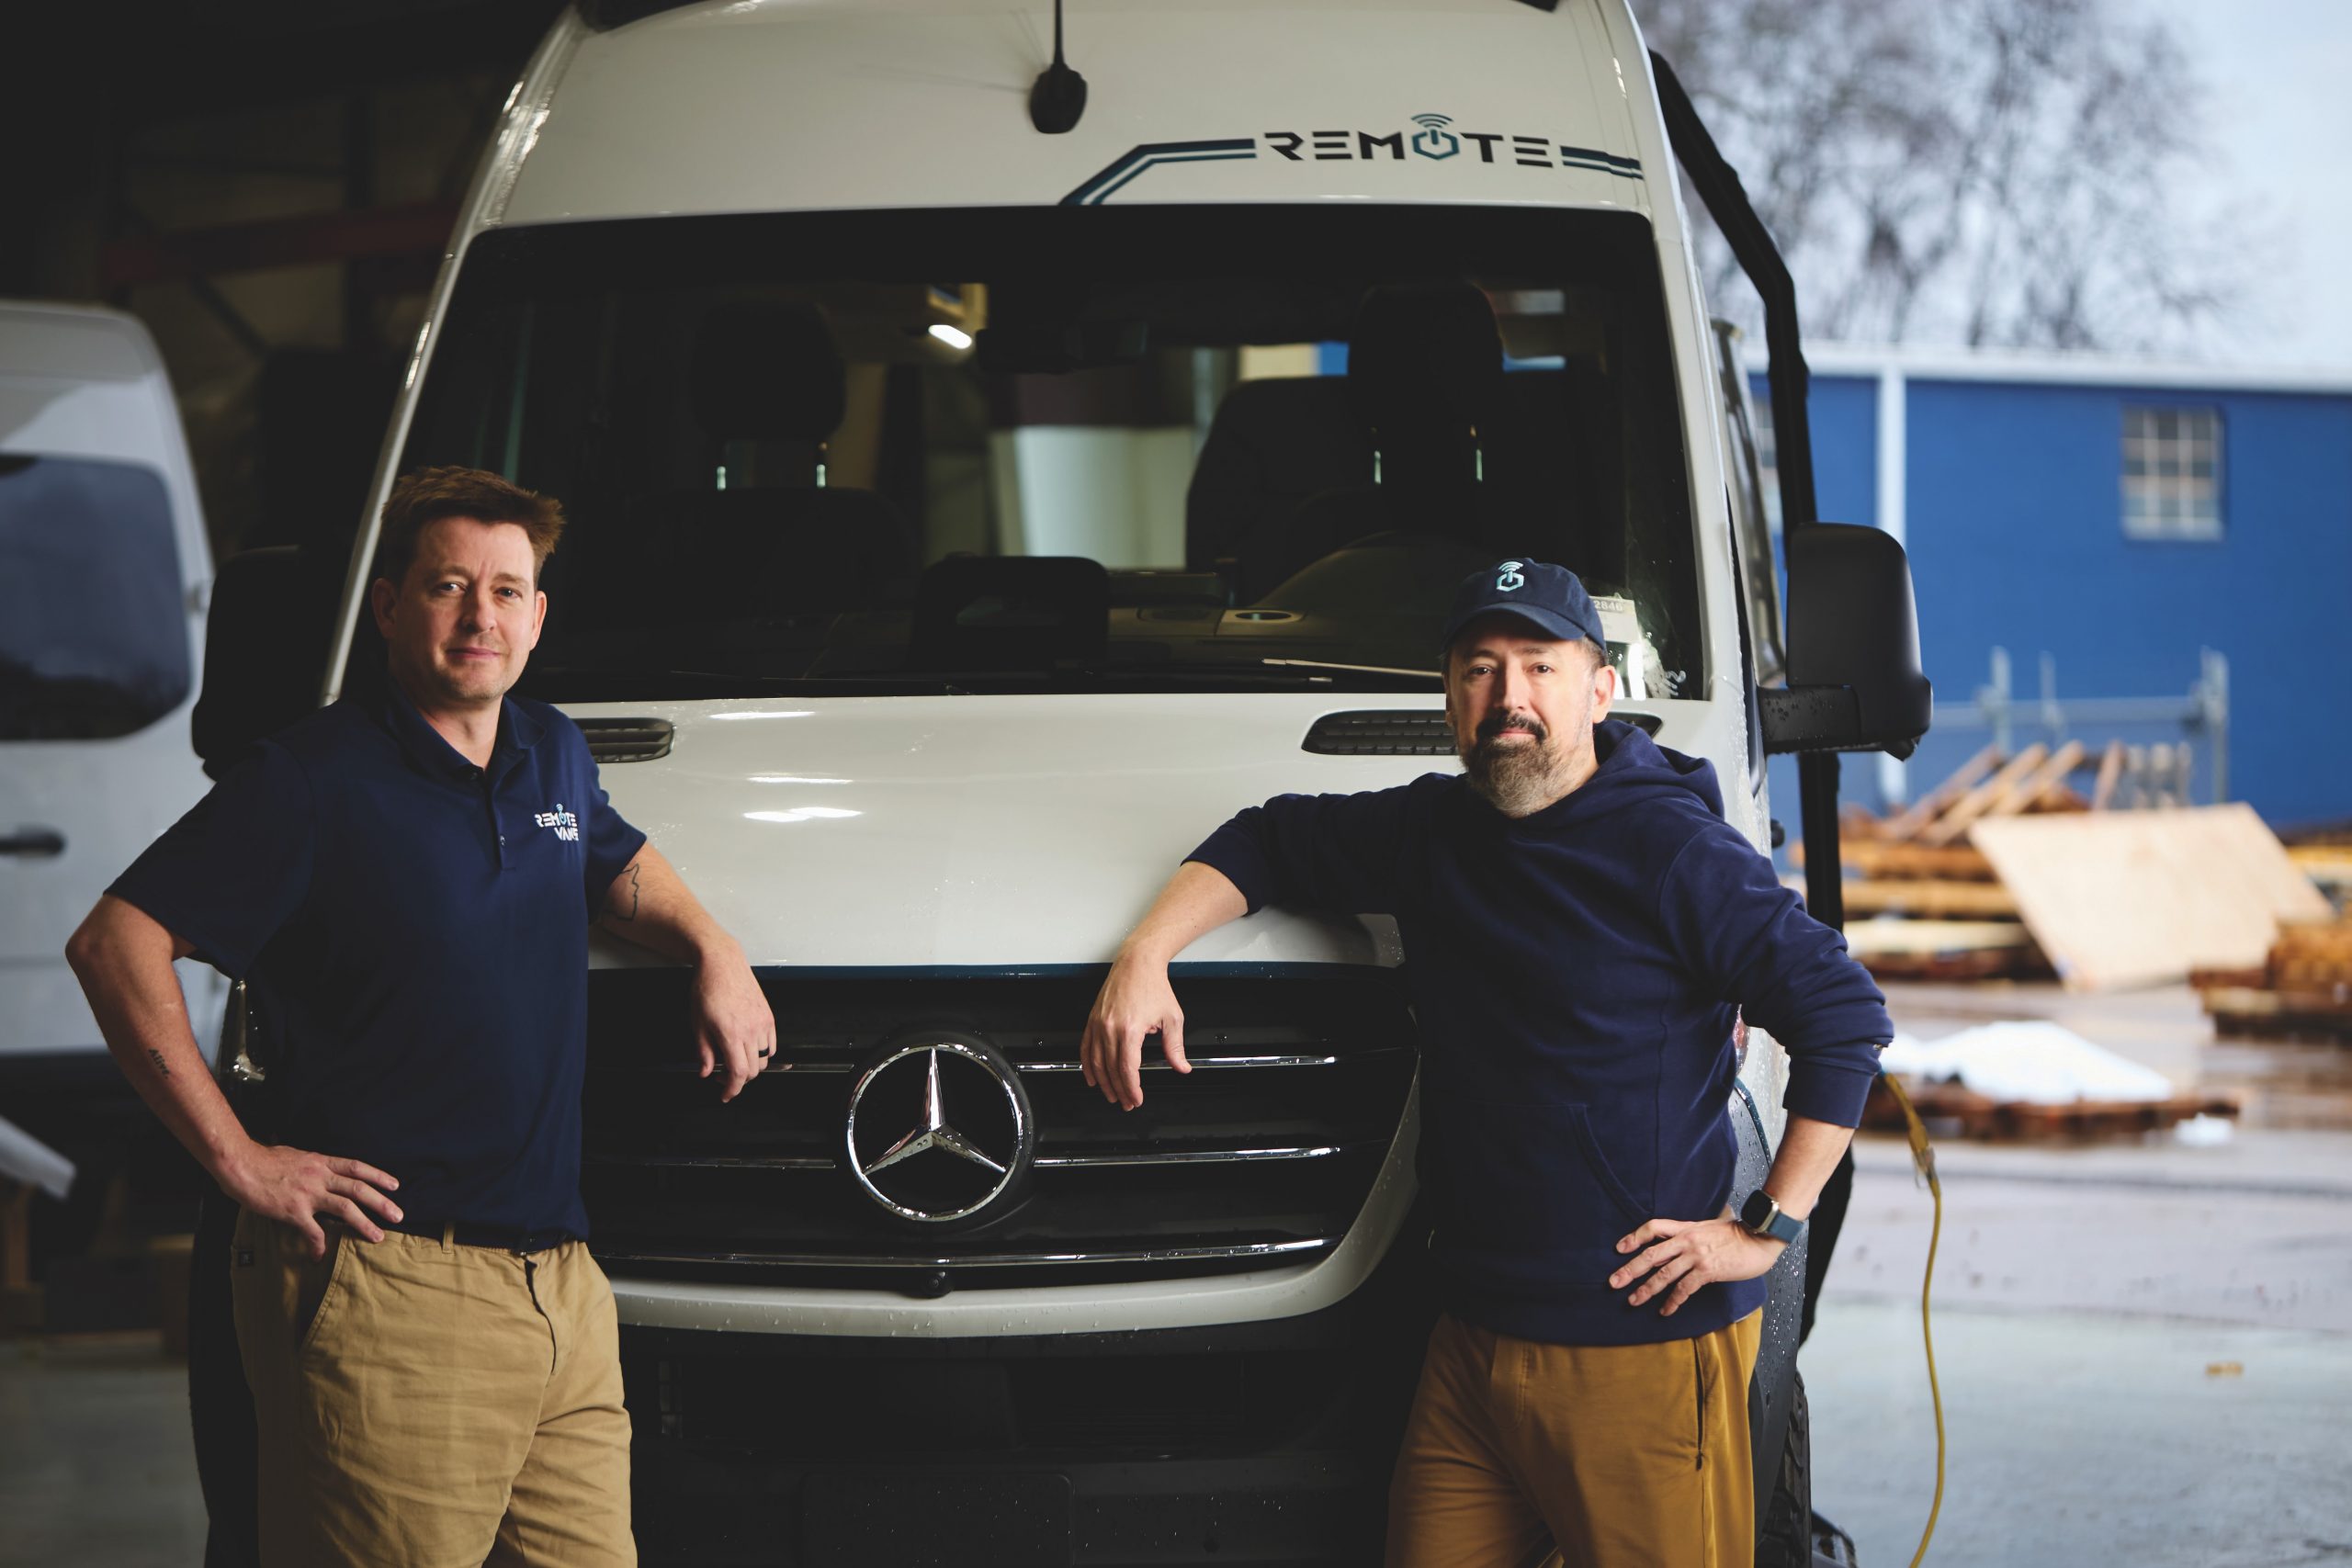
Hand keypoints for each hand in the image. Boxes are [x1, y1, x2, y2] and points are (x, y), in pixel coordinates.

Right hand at [219, 1140, 401, 1258]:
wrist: (241, 1165)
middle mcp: (319, 1177)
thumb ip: (311, 1163)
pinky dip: (318, 1245)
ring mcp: (308, 1194)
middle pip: (358, 1189)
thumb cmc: (263, 1159)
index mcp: (321, 1162)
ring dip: (364, 1223)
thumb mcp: (295, 1155)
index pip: (356, 1167)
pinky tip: (320, 1256)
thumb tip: (319, 1167)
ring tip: (378, 1236)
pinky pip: (312, 1232)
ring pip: (345, 1209)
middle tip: (399, 1214)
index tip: (395, 1185)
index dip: (378, 1176)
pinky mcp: (293, 1211)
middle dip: (381, 1202)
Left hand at [694, 943, 775, 1102]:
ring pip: (765, 1059)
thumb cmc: (707, 989)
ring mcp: (763, 1023)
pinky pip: (772, 1044)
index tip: (725, 1094)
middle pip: (754, 1070)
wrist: (722, 963)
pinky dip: (763, 1052)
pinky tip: (748, 1047)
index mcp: (731, 1034)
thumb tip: (705, 1072)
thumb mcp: (697, 1024)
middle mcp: (751, 1030)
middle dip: (738, 1079)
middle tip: (722, 1074)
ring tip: (735, 1059)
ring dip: (751, 1066)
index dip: (732, 1089)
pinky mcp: (769, 1016)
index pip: (739, 1074)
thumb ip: (703, 1052)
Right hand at [1080, 955, 1190, 1109]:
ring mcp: (1098, 1024)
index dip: (1132, 1089)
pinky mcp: (1092, 1020)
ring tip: (1112, 1095)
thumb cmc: (1153, 985)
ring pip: (1096, 1062)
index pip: (1128, 1069)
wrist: (1137, 963)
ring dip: (1103, 1083)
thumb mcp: (1172, 1018)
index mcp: (1130, 1029)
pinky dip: (1087, 1066)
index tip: (1136, 1098)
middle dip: (1120, 1090)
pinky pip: (1085, 1048)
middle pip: (1111, 1070)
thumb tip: (1181, 1066)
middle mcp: (1110, 1028)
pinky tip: (1092, 1077)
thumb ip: (1175, 1046)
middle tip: (1127, 1102)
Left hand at [1609, 1216, 1784, 1315]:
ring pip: (1664, 1274)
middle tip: (1614, 1282)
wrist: (1759, 1237)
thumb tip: (1674, 1247)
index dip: (1634, 1237)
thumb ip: (1690, 1235)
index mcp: (1685, 1227)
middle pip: (1651, 1254)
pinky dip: (1673, 1301)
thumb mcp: (1708, 1227)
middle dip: (1630, 1269)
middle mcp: (1687, 1240)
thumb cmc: (1736, 1234)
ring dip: (1646, 1289)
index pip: (1653, 1228)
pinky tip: (1665, 1310)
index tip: (1619, 1248)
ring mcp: (1696, 1256)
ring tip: (1634, 1300)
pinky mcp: (1708, 1271)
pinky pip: (1684, 1289)